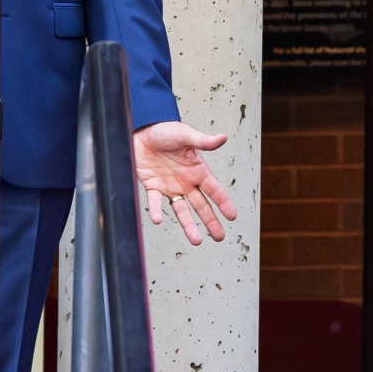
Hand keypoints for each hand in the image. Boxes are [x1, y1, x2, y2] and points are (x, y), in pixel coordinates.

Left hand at [133, 122, 237, 245]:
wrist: (140, 130)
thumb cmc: (164, 130)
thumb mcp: (185, 134)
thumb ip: (203, 141)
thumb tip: (223, 137)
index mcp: (197, 170)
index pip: (214, 189)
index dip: (223, 202)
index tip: (232, 216)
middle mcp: (186, 182)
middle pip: (201, 205)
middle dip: (211, 221)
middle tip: (219, 237)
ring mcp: (170, 186)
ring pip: (182, 210)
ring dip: (188, 225)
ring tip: (197, 241)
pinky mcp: (153, 186)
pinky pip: (154, 202)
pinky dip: (155, 211)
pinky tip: (158, 220)